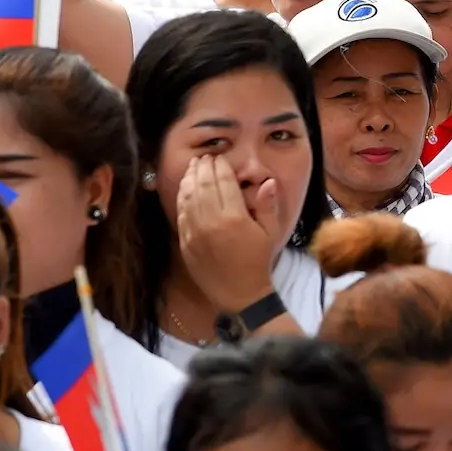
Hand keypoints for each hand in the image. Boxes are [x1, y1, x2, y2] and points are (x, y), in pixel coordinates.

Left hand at [174, 154, 279, 314]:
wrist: (239, 293)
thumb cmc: (258, 261)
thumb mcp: (270, 232)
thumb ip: (267, 205)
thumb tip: (266, 181)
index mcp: (234, 218)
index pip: (223, 182)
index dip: (221, 167)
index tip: (221, 158)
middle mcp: (211, 222)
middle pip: (203, 185)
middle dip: (203, 168)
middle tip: (206, 157)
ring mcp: (195, 232)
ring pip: (188, 197)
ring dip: (190, 179)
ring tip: (193, 166)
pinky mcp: (185, 242)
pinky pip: (181, 214)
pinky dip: (182, 198)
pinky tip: (185, 189)